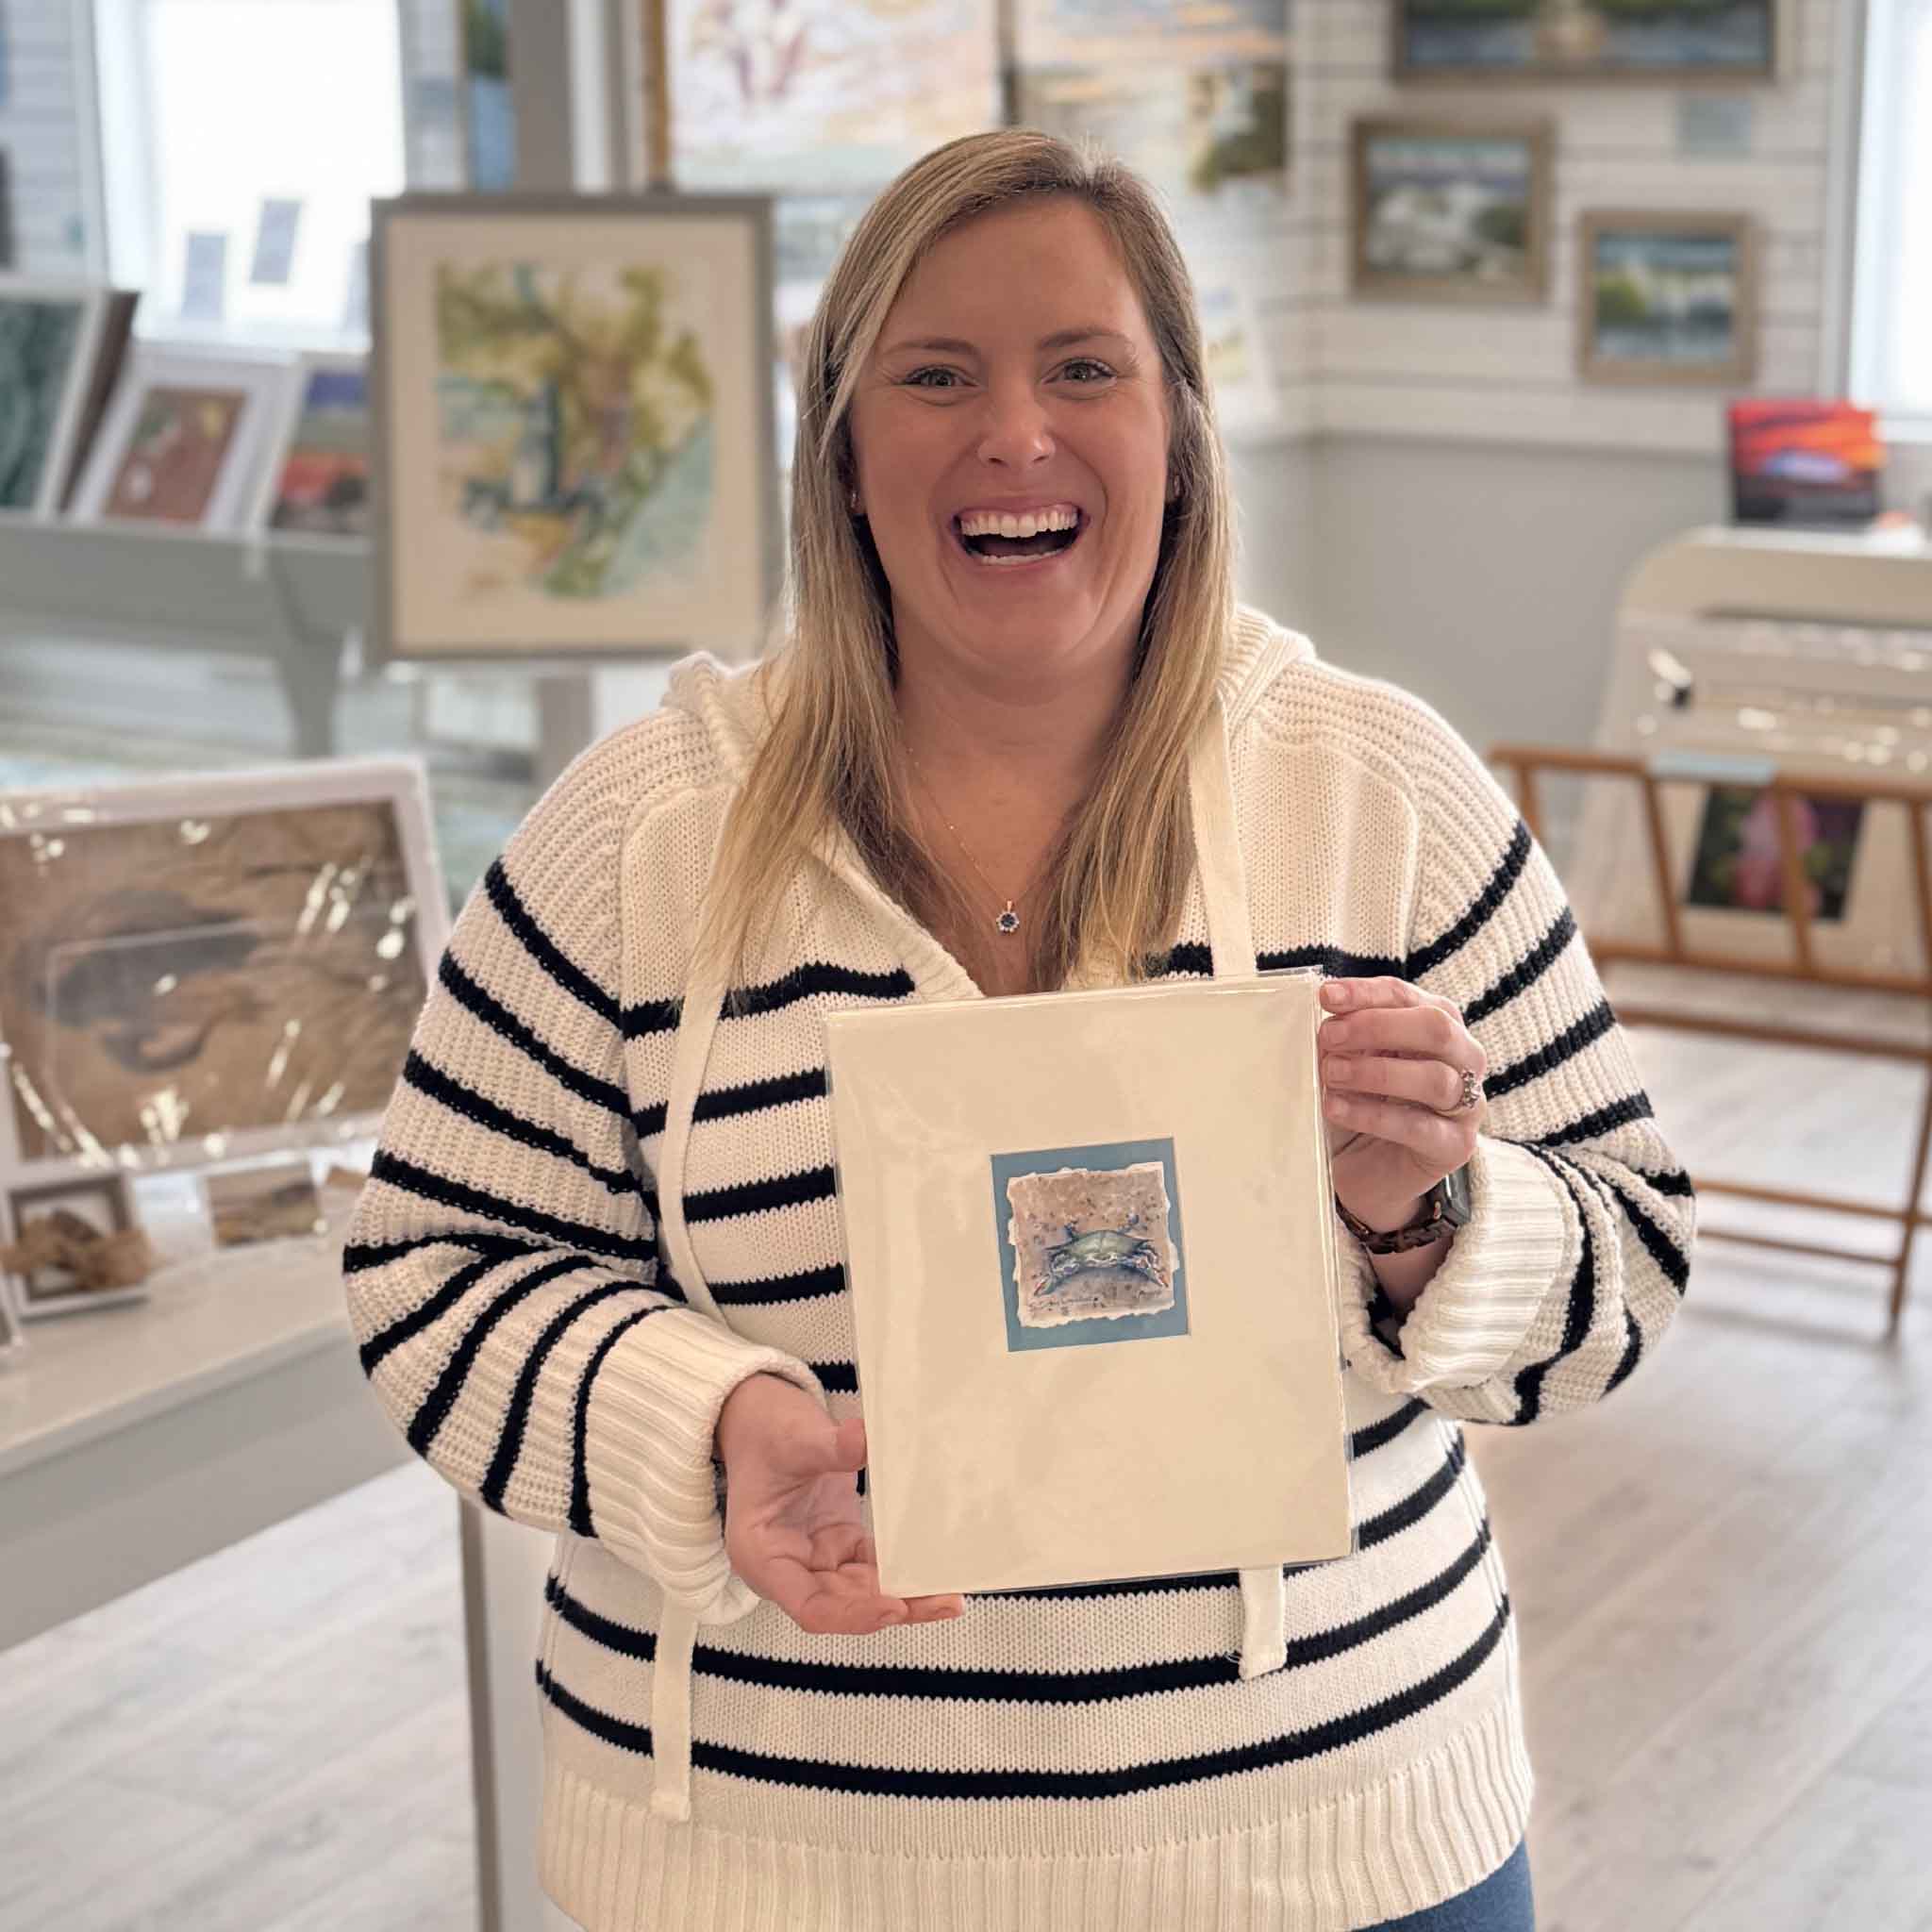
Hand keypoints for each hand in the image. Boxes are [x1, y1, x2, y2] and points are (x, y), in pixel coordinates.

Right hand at [714, 1373, 964, 1634]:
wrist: (759, 1421)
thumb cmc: (764, 1435)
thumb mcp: (793, 1438)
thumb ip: (828, 1446)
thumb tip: (862, 1440)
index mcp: (764, 1557)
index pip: (810, 1607)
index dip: (853, 1614)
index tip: (894, 1606)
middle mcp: (790, 1568)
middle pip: (844, 1606)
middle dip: (893, 1608)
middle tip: (944, 1601)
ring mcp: (816, 1558)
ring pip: (864, 1594)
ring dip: (905, 1597)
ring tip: (950, 1596)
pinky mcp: (839, 1544)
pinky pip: (874, 1568)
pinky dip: (902, 1571)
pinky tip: (934, 1571)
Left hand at [1318, 976, 1486, 1233]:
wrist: (1366, 1175)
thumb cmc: (1358, 1107)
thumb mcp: (1347, 1065)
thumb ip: (1342, 1041)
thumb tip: (1325, 1020)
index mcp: (1436, 1027)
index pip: (1407, 997)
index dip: (1367, 993)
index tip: (1326, 996)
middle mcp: (1463, 1060)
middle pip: (1437, 1028)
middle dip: (1378, 1027)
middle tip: (1329, 1036)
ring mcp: (1466, 1105)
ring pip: (1435, 1078)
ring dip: (1376, 1072)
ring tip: (1331, 1074)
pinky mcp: (1454, 1147)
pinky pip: (1419, 1127)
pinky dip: (1372, 1114)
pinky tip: (1336, 1108)